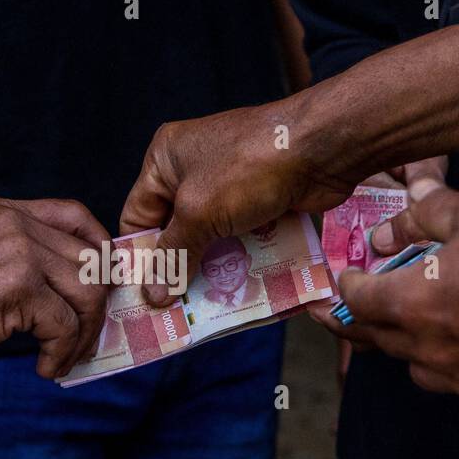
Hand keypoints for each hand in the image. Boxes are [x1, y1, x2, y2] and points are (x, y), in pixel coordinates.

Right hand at [0, 197, 110, 378]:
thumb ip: (13, 256)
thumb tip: (61, 292)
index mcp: (2, 212)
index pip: (73, 214)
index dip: (99, 247)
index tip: (102, 281)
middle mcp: (14, 224)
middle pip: (89, 259)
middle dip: (96, 304)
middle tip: (84, 337)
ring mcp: (19, 253)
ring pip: (86, 292)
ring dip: (82, 335)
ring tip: (64, 358)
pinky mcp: (19, 290)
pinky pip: (64, 325)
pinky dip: (62, 353)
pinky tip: (45, 368)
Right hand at [120, 94, 356, 304]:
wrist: (321, 149)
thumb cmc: (248, 169)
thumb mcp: (199, 214)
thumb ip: (174, 254)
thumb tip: (153, 295)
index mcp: (165, 159)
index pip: (137, 215)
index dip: (140, 255)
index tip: (143, 295)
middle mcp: (192, 168)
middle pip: (175, 229)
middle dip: (177, 266)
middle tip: (173, 309)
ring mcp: (229, 183)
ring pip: (210, 236)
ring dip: (211, 268)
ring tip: (205, 308)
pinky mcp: (259, 198)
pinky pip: (240, 235)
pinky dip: (240, 259)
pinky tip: (240, 289)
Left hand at [309, 179, 458, 412]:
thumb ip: (426, 214)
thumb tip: (391, 222)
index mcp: (412, 305)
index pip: (355, 300)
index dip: (345, 286)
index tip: (341, 280)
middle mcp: (428, 351)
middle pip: (377, 338)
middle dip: (359, 321)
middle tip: (340, 314)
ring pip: (416, 366)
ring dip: (408, 345)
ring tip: (414, 324)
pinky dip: (454, 365)